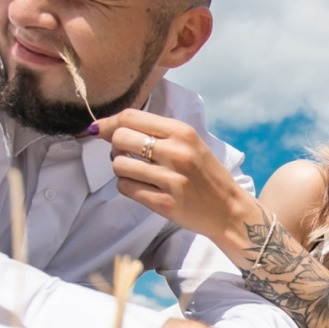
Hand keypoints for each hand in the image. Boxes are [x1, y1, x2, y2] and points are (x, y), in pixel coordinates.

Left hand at [90, 109, 260, 249]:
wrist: (228, 210)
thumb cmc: (205, 175)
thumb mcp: (190, 144)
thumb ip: (156, 133)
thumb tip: (107, 126)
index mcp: (182, 132)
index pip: (131, 117)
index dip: (109, 123)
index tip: (99, 130)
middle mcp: (176, 153)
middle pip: (120, 139)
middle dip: (114, 147)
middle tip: (126, 155)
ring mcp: (171, 179)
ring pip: (119, 165)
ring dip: (120, 169)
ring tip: (135, 173)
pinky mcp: (164, 203)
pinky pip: (126, 188)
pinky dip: (127, 186)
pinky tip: (141, 187)